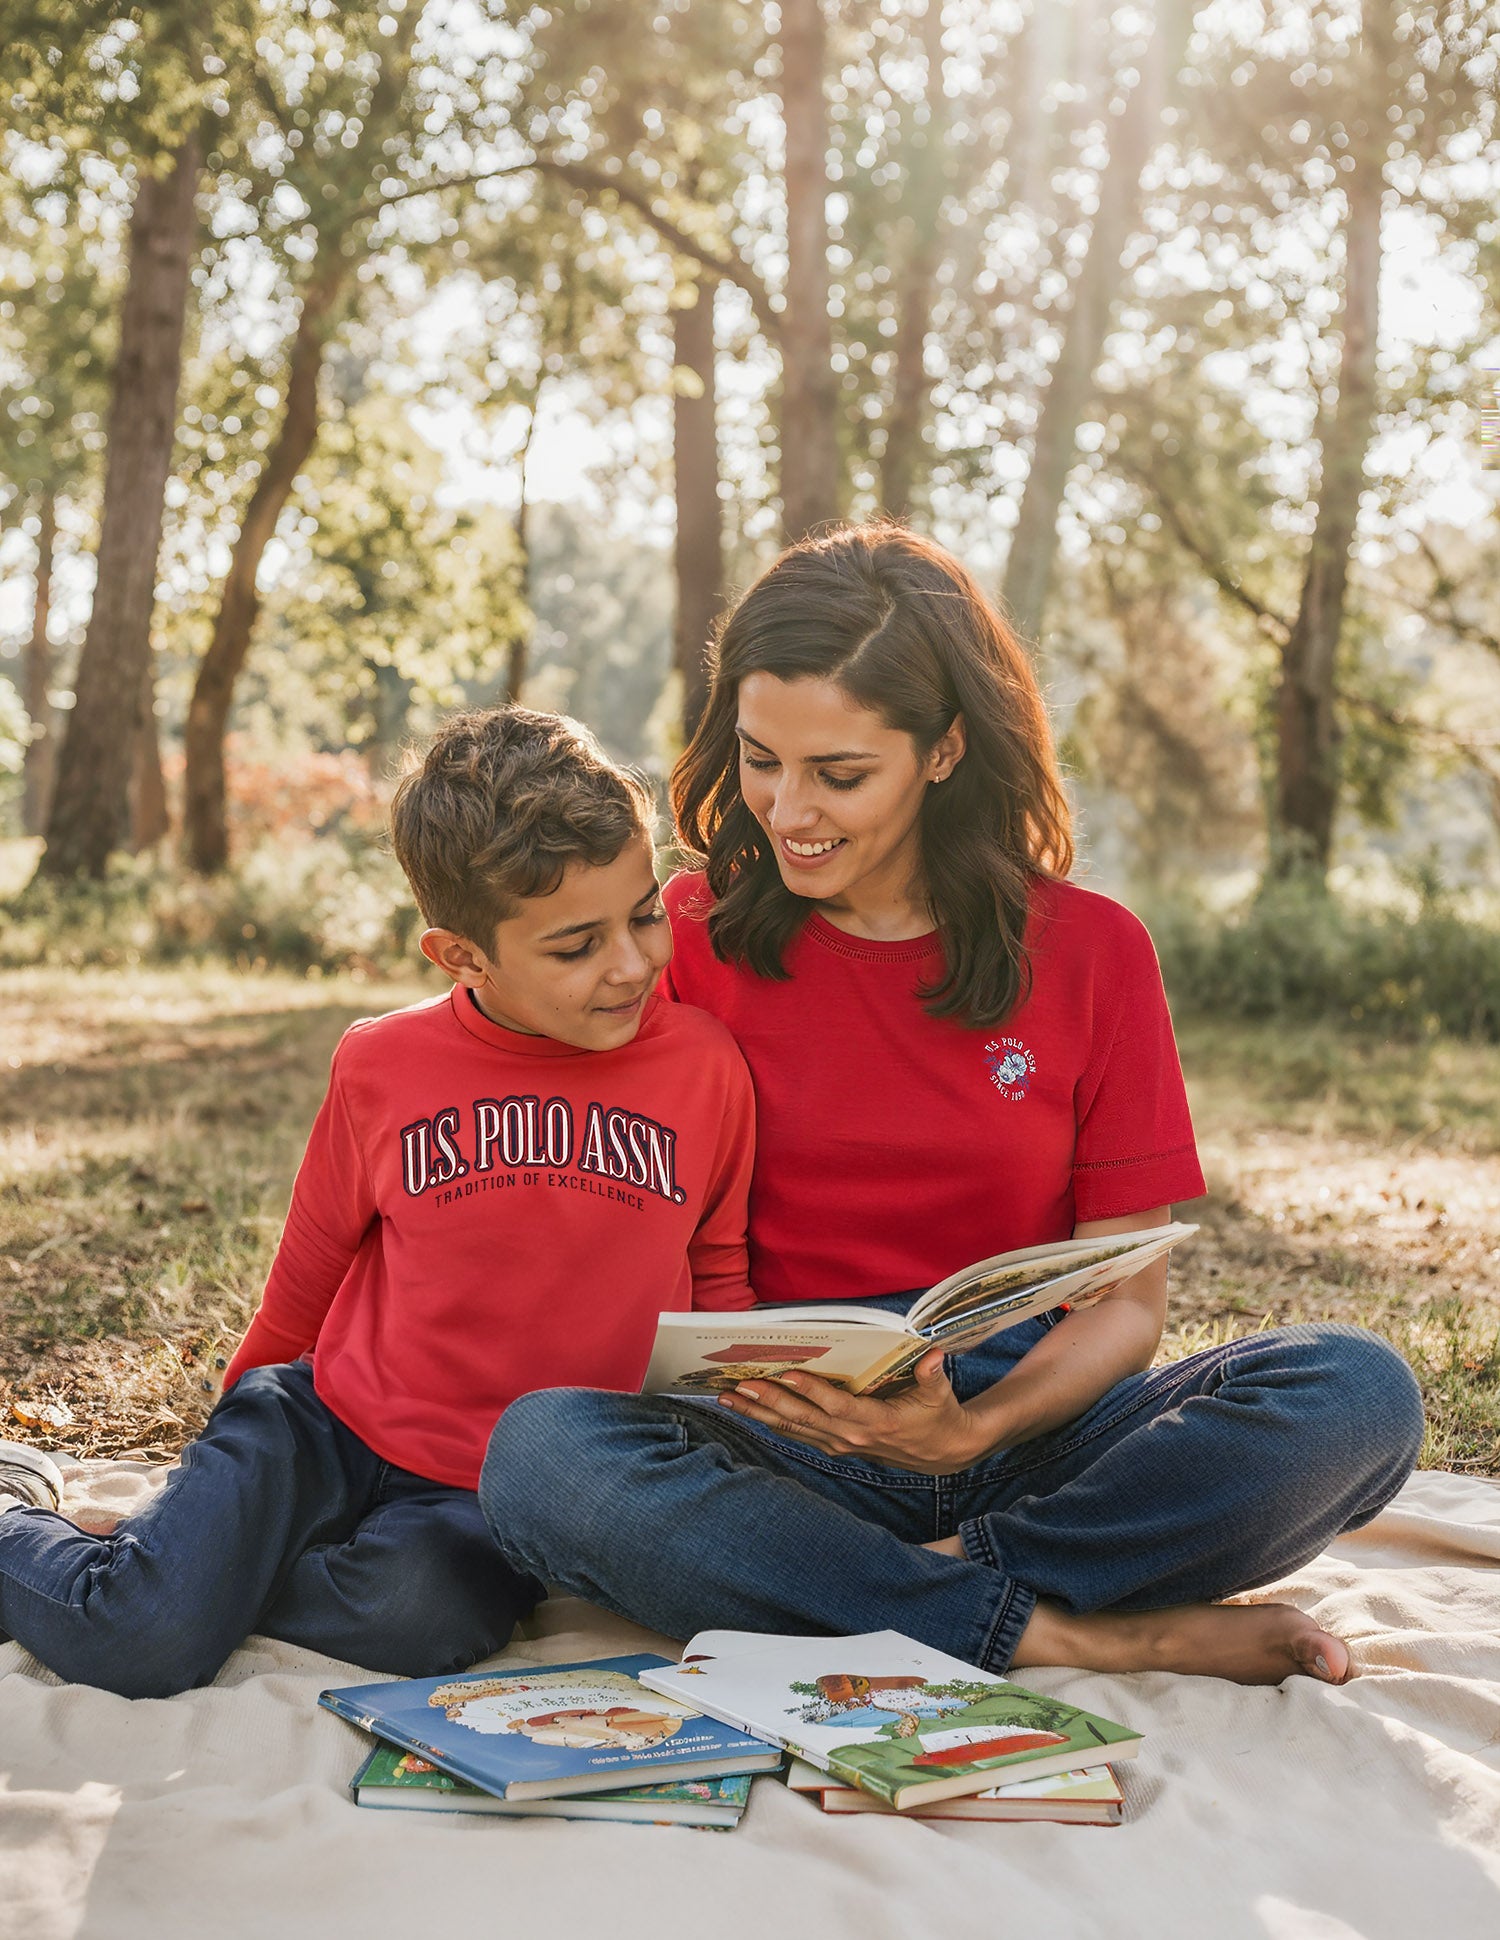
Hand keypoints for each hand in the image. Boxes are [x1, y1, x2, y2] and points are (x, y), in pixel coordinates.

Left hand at [715, 1351, 990, 1474]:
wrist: (943, 1453)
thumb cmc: (940, 1416)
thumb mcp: (940, 1395)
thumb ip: (932, 1375)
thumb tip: (934, 1354)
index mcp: (876, 1422)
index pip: (837, 1407)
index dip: (812, 1391)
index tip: (788, 1374)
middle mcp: (851, 1437)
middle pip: (803, 1419)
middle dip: (768, 1400)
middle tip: (738, 1383)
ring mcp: (839, 1445)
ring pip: (792, 1429)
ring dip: (758, 1413)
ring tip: (726, 1397)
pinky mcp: (833, 1446)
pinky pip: (796, 1434)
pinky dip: (769, 1421)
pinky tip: (747, 1410)